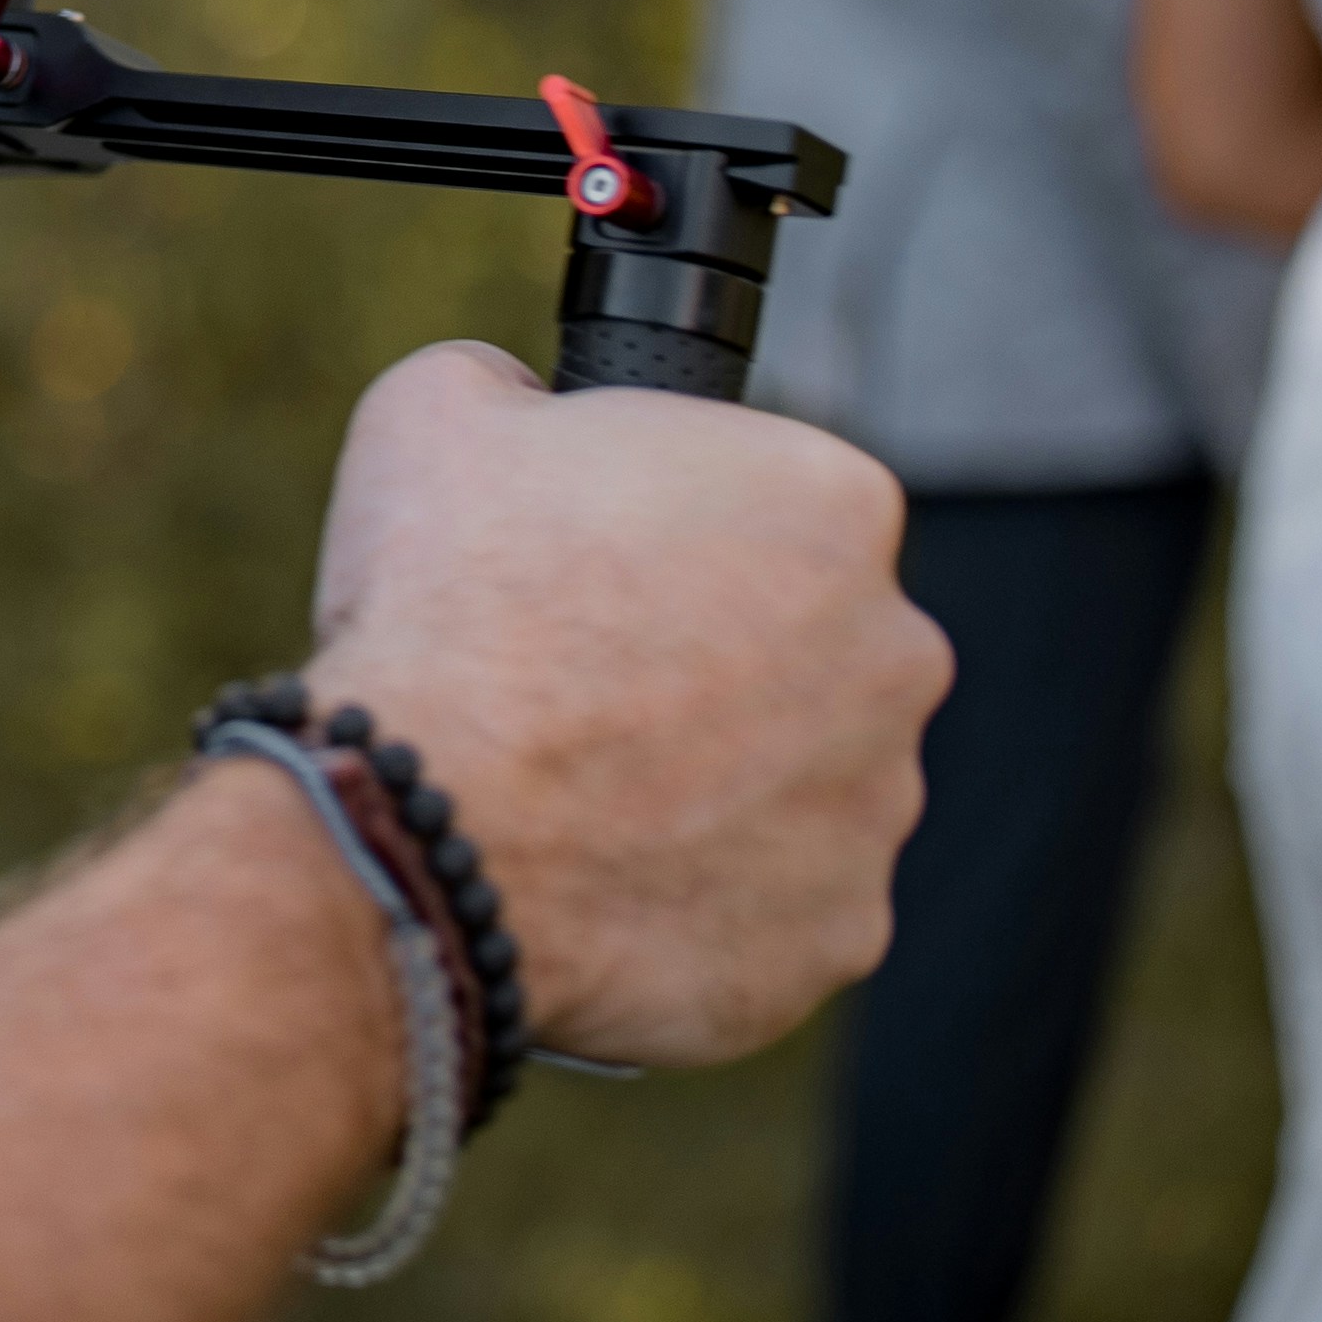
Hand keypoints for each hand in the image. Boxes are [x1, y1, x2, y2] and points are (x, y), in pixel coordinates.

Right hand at [300, 343, 940, 1068]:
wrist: (424, 826)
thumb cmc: (441, 607)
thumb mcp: (439, 411)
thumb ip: (517, 387)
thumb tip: (523, 405)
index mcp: (829, 501)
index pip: (775, 501)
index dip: (672, 528)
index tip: (600, 561)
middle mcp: (897, 651)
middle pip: (810, 643)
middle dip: (715, 658)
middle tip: (585, 678)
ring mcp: (879, 805)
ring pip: (802, 778)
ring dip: (714, 779)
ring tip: (581, 785)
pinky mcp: (843, 934)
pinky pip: (779, 903)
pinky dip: (703, 894)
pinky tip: (603, 871)